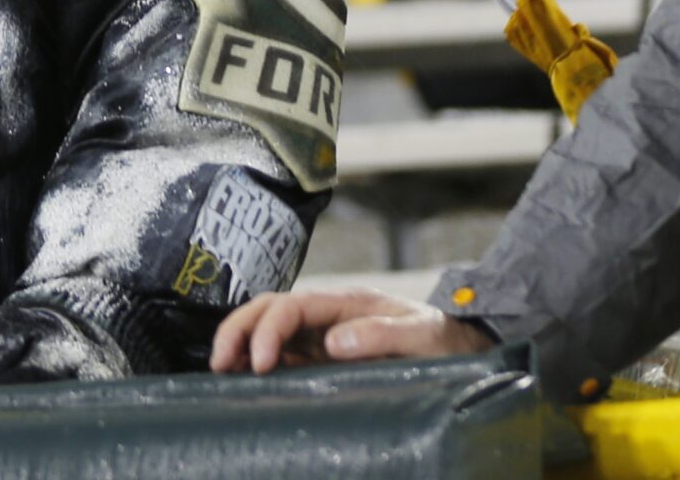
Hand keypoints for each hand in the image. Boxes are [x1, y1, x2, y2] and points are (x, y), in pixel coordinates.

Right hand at [209, 288, 495, 375]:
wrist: (459, 346)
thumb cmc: (442, 338)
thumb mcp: (421, 334)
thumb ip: (380, 334)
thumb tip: (333, 341)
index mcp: (344, 303)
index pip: (290, 306)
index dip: (267, 330)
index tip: (259, 363)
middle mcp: (325, 315)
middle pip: (266, 308)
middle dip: (237, 329)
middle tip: (220, 362)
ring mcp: (321, 334)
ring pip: (266, 327)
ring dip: (239, 342)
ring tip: (222, 369)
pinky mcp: (321, 355)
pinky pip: (280, 353)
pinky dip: (255, 360)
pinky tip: (245, 376)